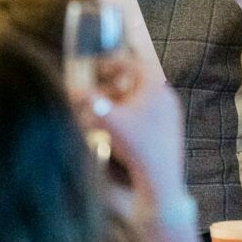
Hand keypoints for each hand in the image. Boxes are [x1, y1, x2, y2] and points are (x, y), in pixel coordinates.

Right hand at [72, 60, 185, 200]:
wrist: (160, 178)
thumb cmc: (137, 146)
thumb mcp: (107, 120)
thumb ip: (89, 101)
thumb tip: (71, 89)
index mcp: (156, 87)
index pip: (134, 64)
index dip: (113, 63)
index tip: (97, 67)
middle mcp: (166, 97)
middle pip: (136, 83)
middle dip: (112, 87)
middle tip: (96, 92)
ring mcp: (170, 113)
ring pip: (140, 101)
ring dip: (118, 104)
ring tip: (100, 115)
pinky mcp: (168, 129)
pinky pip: (146, 115)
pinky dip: (128, 117)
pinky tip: (114, 131)